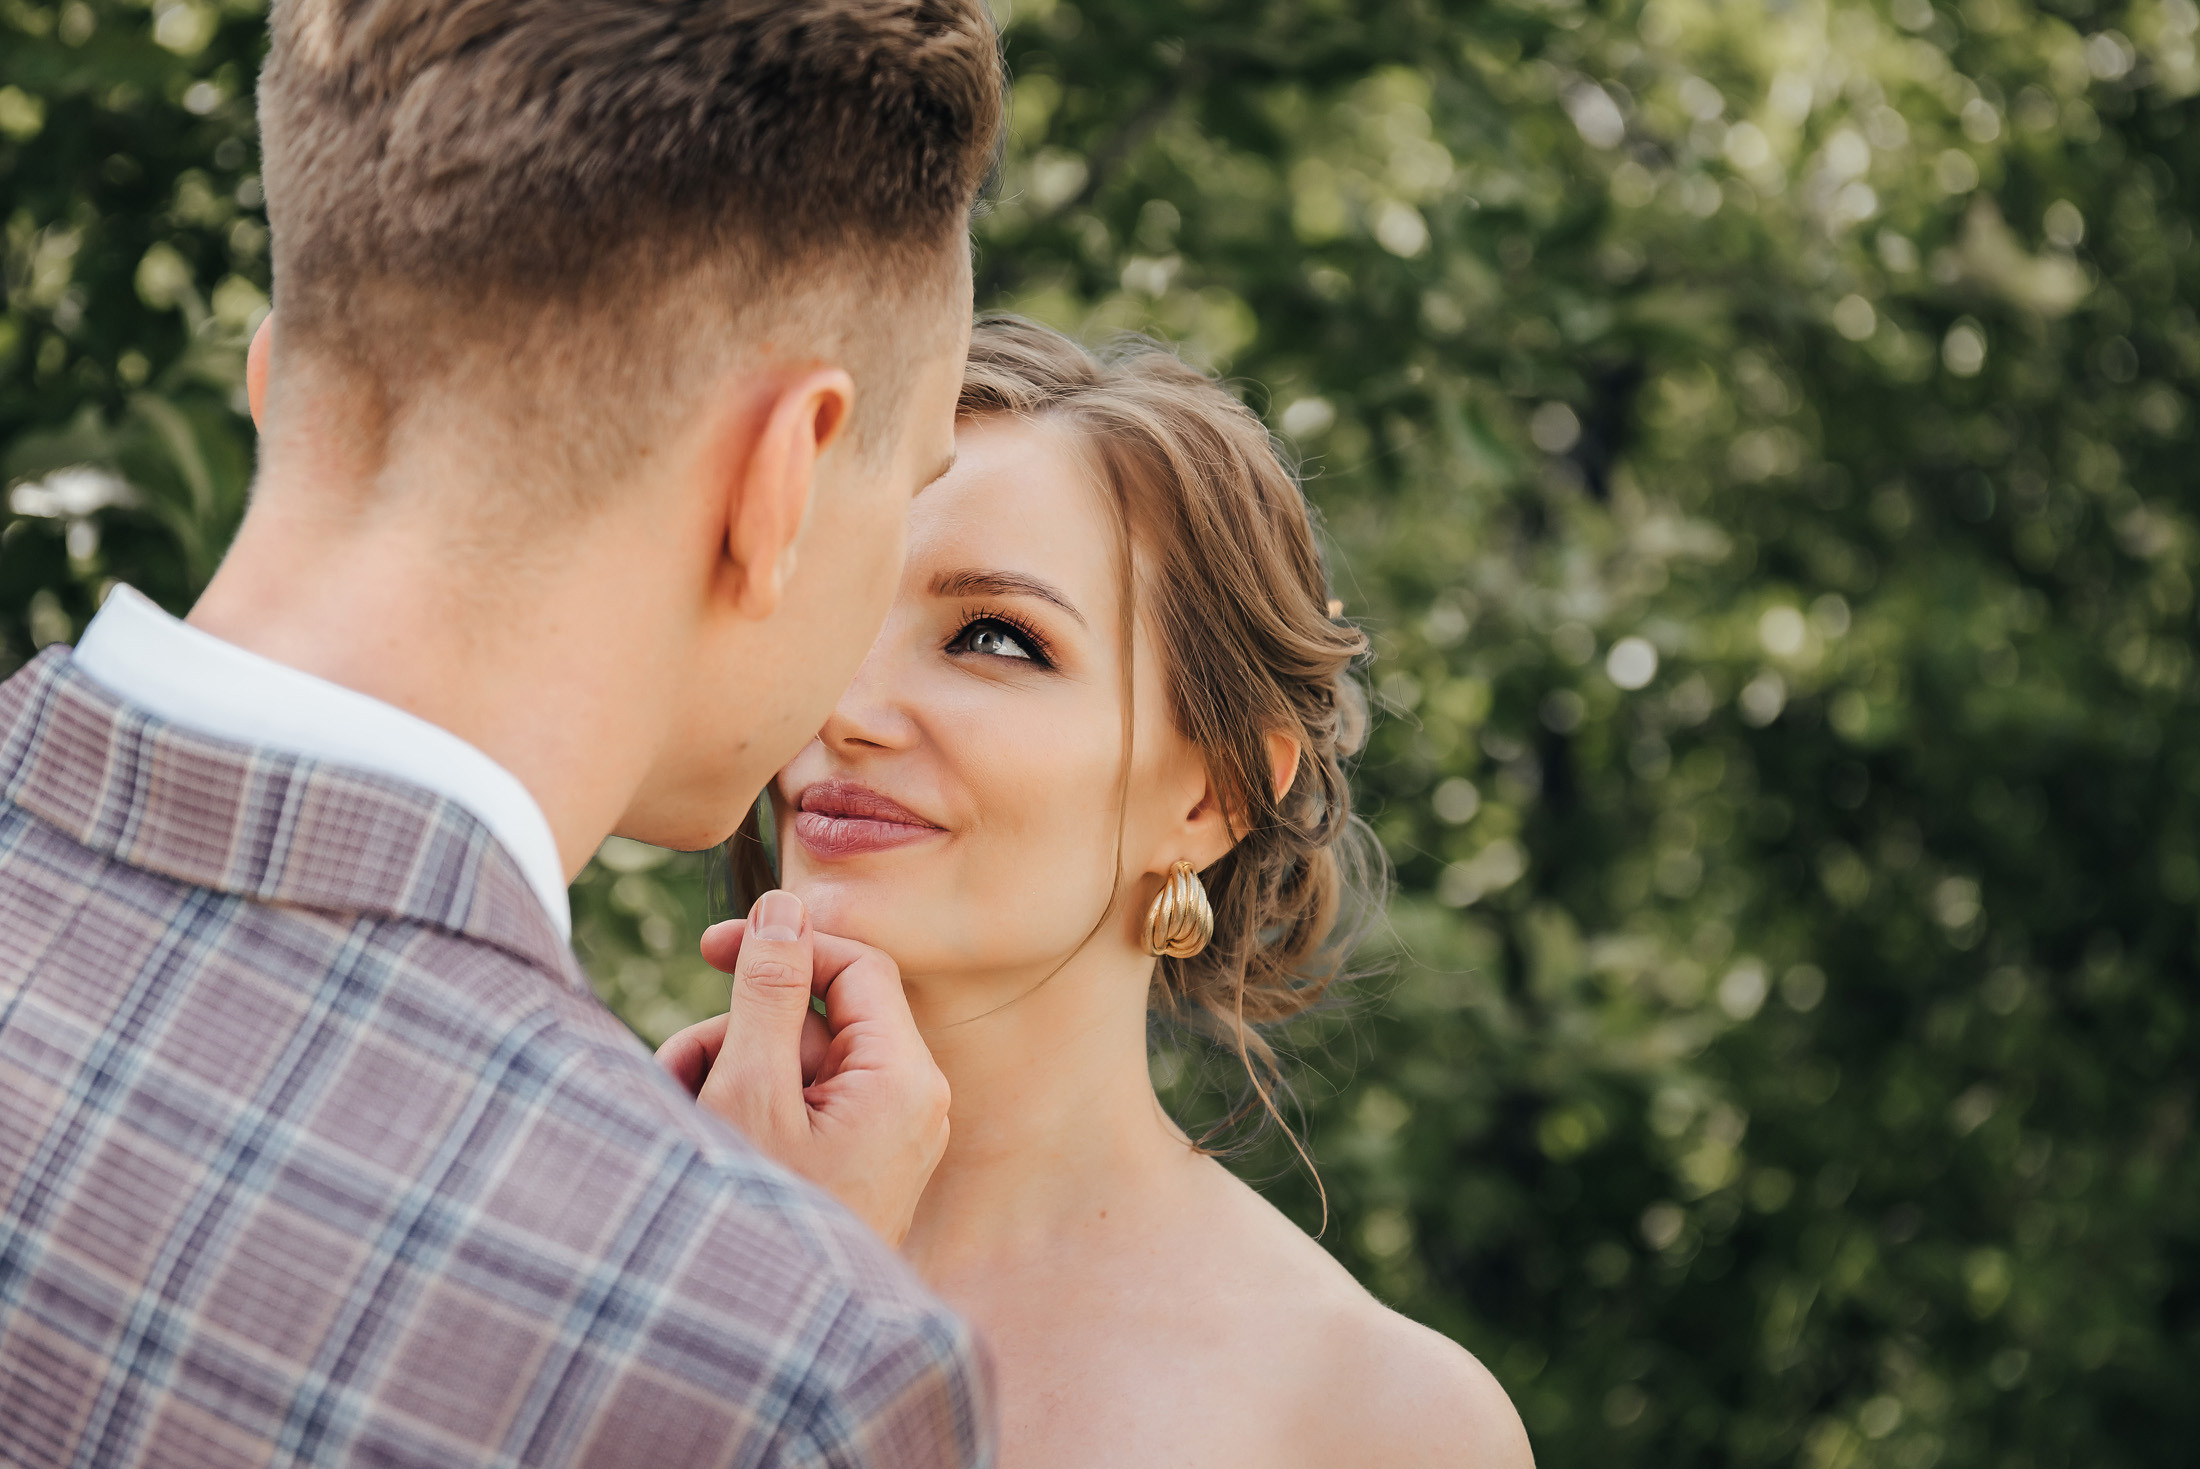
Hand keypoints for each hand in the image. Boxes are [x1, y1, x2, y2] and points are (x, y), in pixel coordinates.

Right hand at [655, 890, 949, 1245]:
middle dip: (737, 1035)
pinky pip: (798, 1109)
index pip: (857, 966)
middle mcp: (908, 1104)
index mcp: (905, 1079)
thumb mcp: (752, 1089)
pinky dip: (743, 1114)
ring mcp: (883, 1139)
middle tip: (682, 1073)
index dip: (786, 942)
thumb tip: (785, 904)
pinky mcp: (854, 1166)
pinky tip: (701, 1144)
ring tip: (684, 1121)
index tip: (714, 945)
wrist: (767, 1345)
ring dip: (726, 1076)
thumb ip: (770, 989)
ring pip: (794, 1064)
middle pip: (814, 1019)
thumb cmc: (762, 1214)